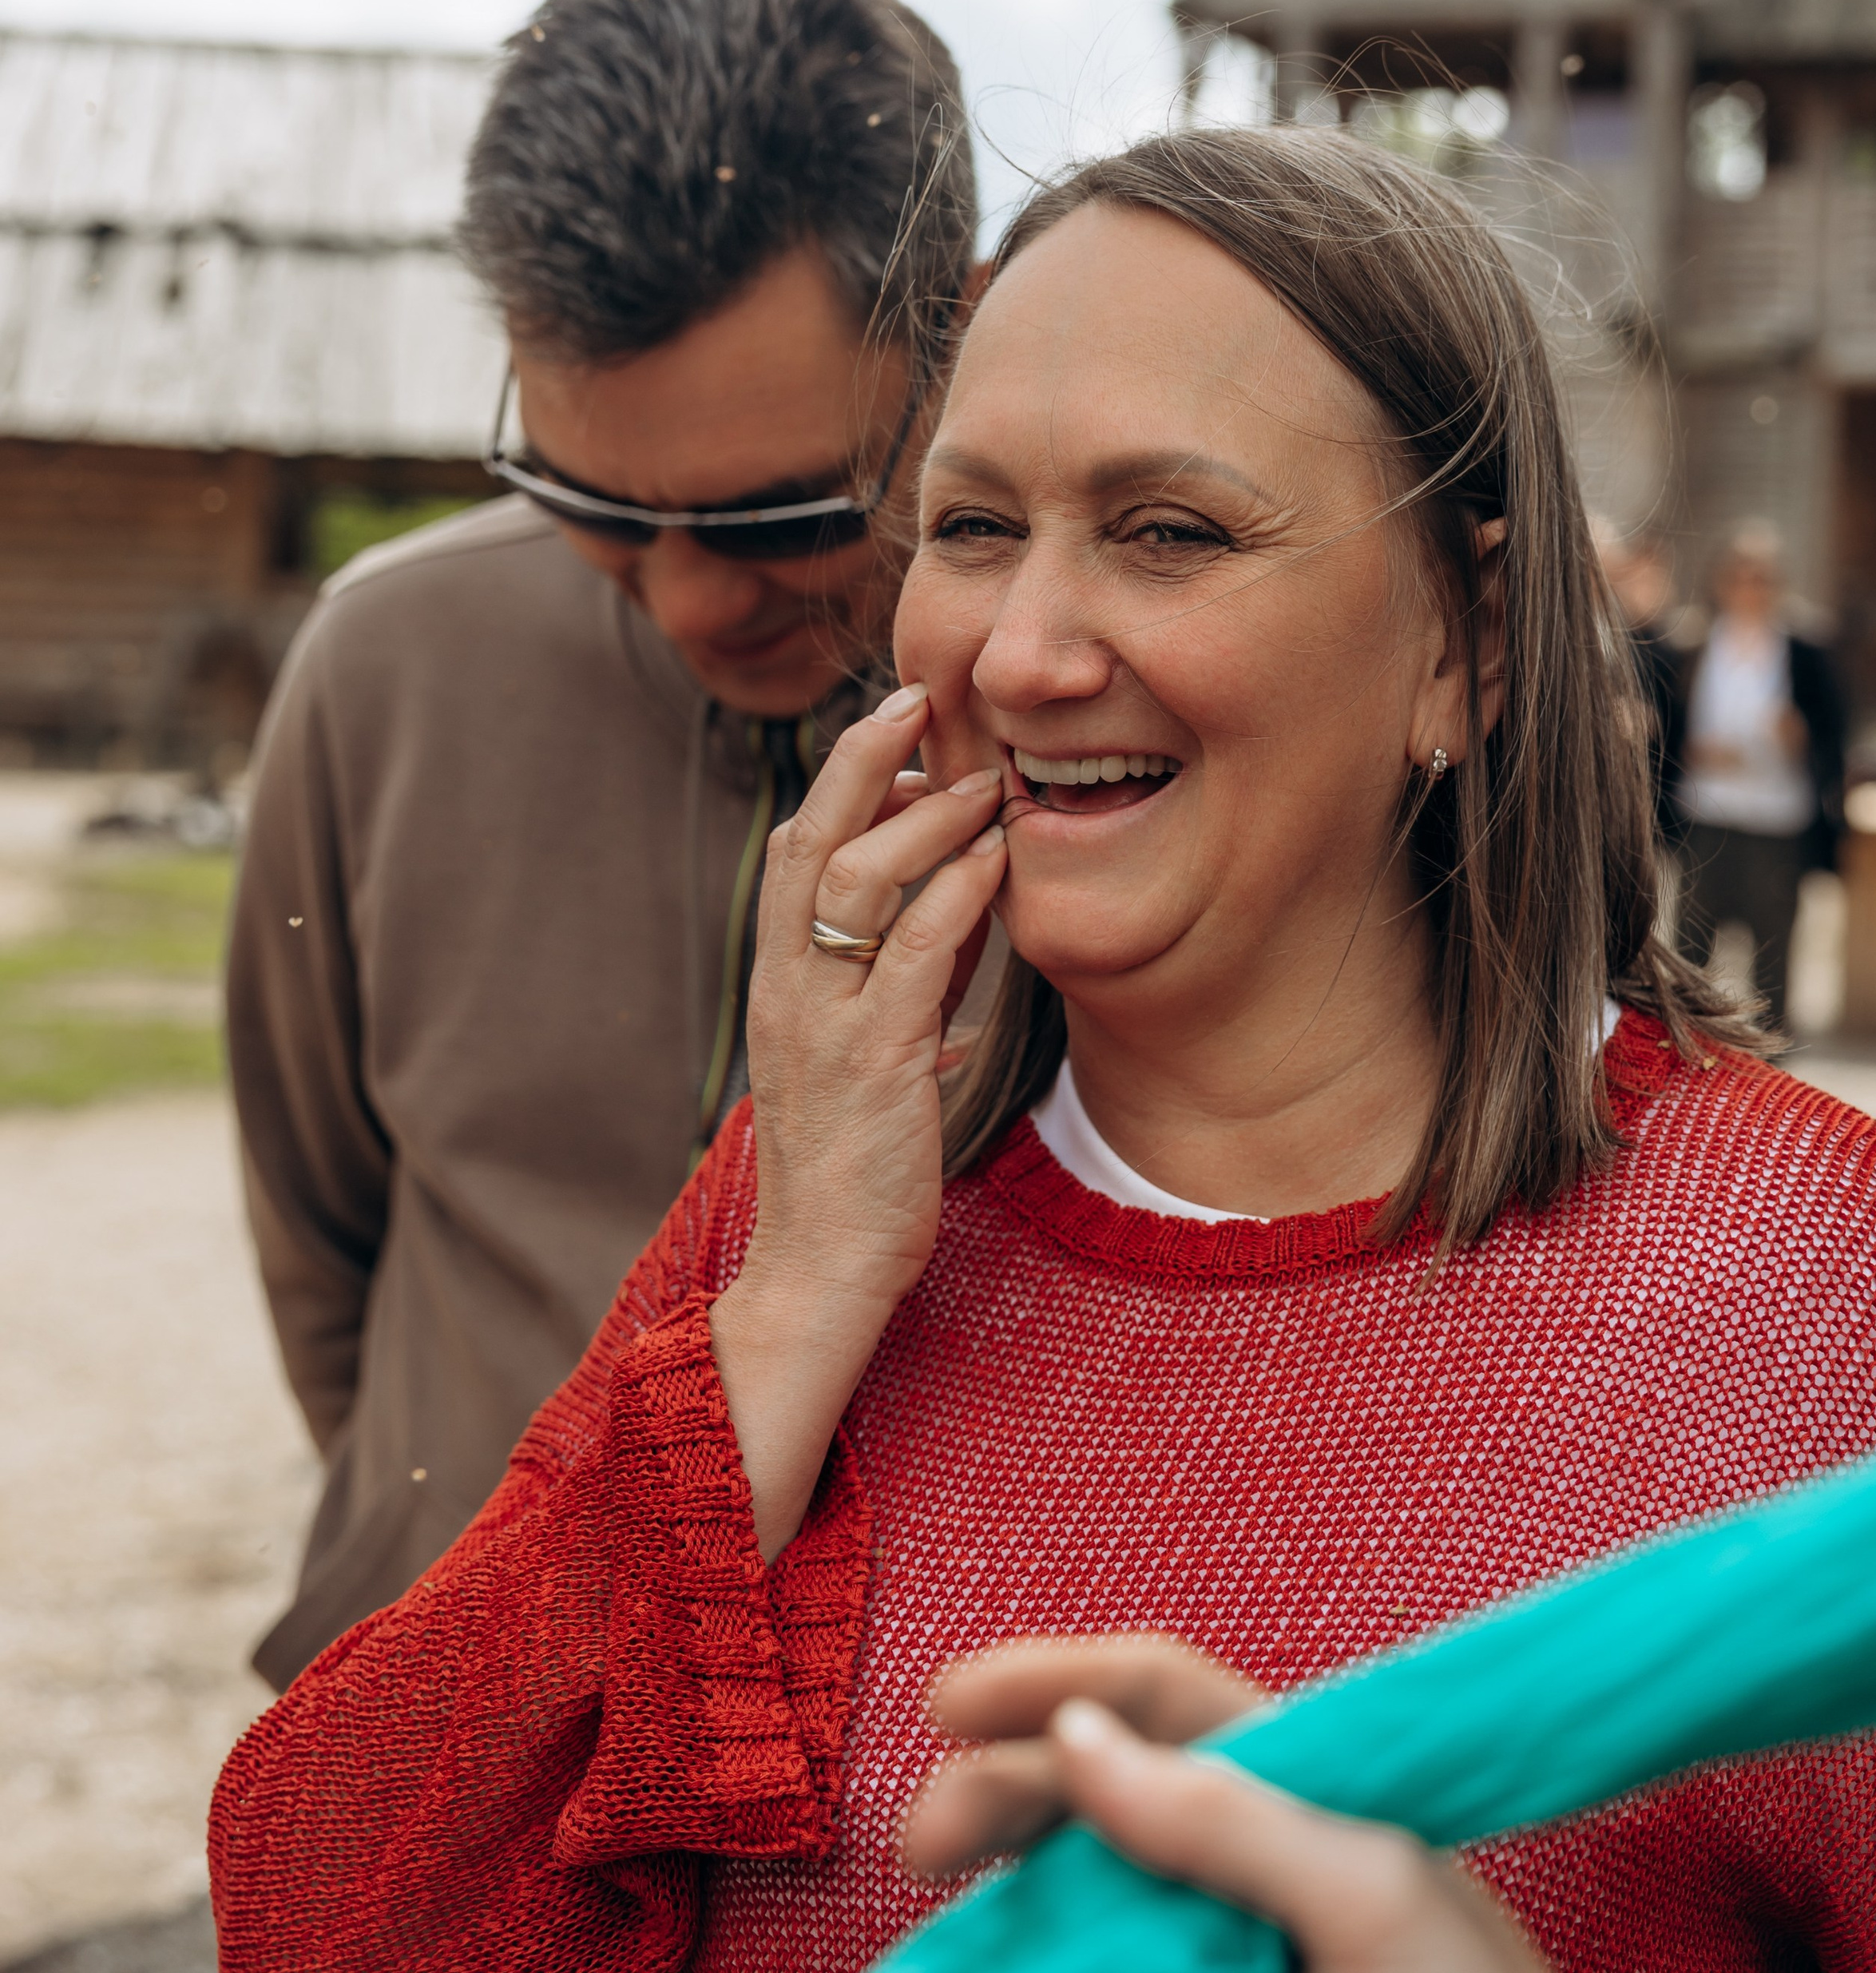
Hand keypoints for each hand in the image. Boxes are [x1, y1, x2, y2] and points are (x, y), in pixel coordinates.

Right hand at [708, 684, 1005, 1559]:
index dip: (841, 779)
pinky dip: (954, 898)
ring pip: (855, 884)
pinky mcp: (872, 1065)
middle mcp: (790, 990)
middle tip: (920, 700)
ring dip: (921, 820)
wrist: (824, 1273)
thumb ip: (910, 984)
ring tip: (978, 780)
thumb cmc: (856, 1171)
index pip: (796, 852)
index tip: (893, 724)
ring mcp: (825, 1025)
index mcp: (784, 984)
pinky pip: (911, 957)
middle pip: (810, 841)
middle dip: (862, 761)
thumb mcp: (878, 1057)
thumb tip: (961, 919)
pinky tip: (994, 862)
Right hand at [910, 1657, 1875, 1972]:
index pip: (1168, 1704)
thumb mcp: (1376, 1903)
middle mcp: (1253, 1897)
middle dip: (1014, 1833)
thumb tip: (1075, 1737)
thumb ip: (1221, 1819)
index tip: (954, 1699)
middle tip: (933, 1847)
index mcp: (1315, 1806)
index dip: (1059, 1685)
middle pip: (1089, 1828)